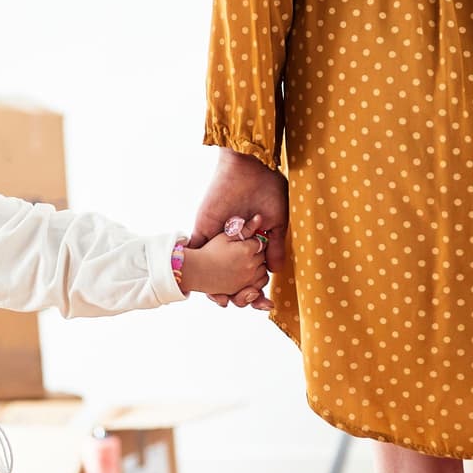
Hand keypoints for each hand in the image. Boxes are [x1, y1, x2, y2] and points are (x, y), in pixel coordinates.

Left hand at [191, 149, 286, 307]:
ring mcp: (218, 238)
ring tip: (222, 301)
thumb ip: (275, 247)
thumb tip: (275, 272)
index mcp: (252, 242)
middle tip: (237, 303)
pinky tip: (200, 285)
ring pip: (212, 267)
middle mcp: (234, 243)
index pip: (250, 270)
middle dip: (233, 292)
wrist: (249, 169)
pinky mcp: (203, 230)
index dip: (253, 287)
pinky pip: (196, 251)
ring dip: (213, 285)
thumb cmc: (268, 191)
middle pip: (230, 274)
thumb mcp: (277, 223)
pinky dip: (196, 268)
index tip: (258, 302)